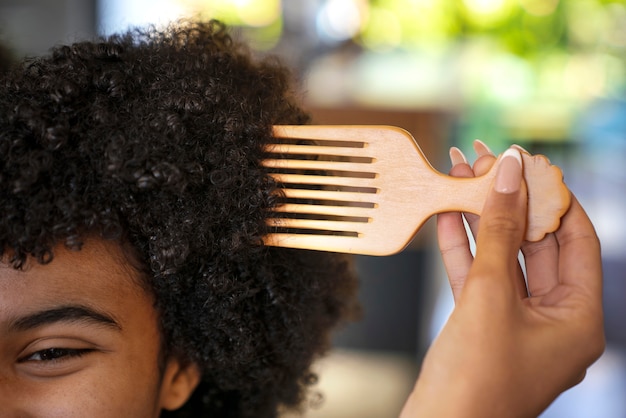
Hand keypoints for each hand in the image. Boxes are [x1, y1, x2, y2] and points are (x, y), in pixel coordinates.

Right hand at [400, 143, 604, 417]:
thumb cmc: (474, 380)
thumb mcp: (489, 295)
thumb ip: (499, 231)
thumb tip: (508, 173)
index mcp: (578, 319)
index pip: (576, 239)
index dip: (552, 196)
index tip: (527, 163)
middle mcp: (553, 320)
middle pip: (535, 245)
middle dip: (508, 203)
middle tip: (483, 164)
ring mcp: (516, 324)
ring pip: (501, 259)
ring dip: (480, 221)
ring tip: (460, 178)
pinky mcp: (483, 328)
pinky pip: (477, 279)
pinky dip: (462, 249)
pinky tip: (446, 215)